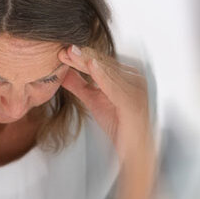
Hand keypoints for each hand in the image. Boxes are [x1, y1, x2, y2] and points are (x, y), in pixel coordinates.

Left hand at [58, 45, 153, 162]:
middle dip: (82, 57)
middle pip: (104, 64)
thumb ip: (79, 85)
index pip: (101, 62)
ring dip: (88, 62)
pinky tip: (91, 66)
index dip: (81, 57)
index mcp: (126, 75)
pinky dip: (102, 75)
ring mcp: (136, 88)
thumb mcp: (93, 100)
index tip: (63, 51)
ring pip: (107, 71)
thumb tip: (63, 72)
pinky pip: (114, 86)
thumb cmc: (118, 124)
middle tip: (65, 49)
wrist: (133, 149)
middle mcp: (134, 78)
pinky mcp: (133, 100)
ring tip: (72, 53)